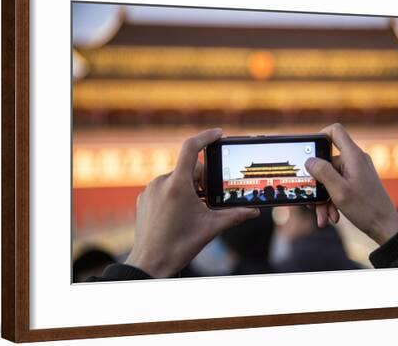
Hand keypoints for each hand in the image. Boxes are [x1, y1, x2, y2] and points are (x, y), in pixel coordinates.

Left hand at [126, 128, 259, 277]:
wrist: (150, 264)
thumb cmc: (180, 245)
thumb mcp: (211, 228)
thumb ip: (235, 216)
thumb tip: (254, 211)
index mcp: (177, 184)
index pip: (191, 148)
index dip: (206, 137)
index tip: (218, 134)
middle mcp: (161, 182)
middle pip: (188, 168)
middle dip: (203, 178)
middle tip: (213, 193)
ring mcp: (150, 190)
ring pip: (176, 179)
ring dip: (189, 187)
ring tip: (197, 207)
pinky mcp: (144, 199)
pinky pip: (163, 189)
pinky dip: (175, 194)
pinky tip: (180, 212)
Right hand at [305, 123, 397, 244]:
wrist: (385, 227)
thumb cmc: (366, 208)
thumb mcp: (339, 190)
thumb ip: (322, 172)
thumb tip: (309, 160)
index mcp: (352, 156)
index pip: (335, 131)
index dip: (320, 136)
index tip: (308, 152)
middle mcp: (355, 161)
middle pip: (326, 163)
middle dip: (318, 184)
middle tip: (313, 201)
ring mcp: (356, 172)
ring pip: (330, 179)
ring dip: (324, 198)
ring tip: (324, 215)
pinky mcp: (356, 183)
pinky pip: (337, 187)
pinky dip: (332, 200)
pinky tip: (332, 216)